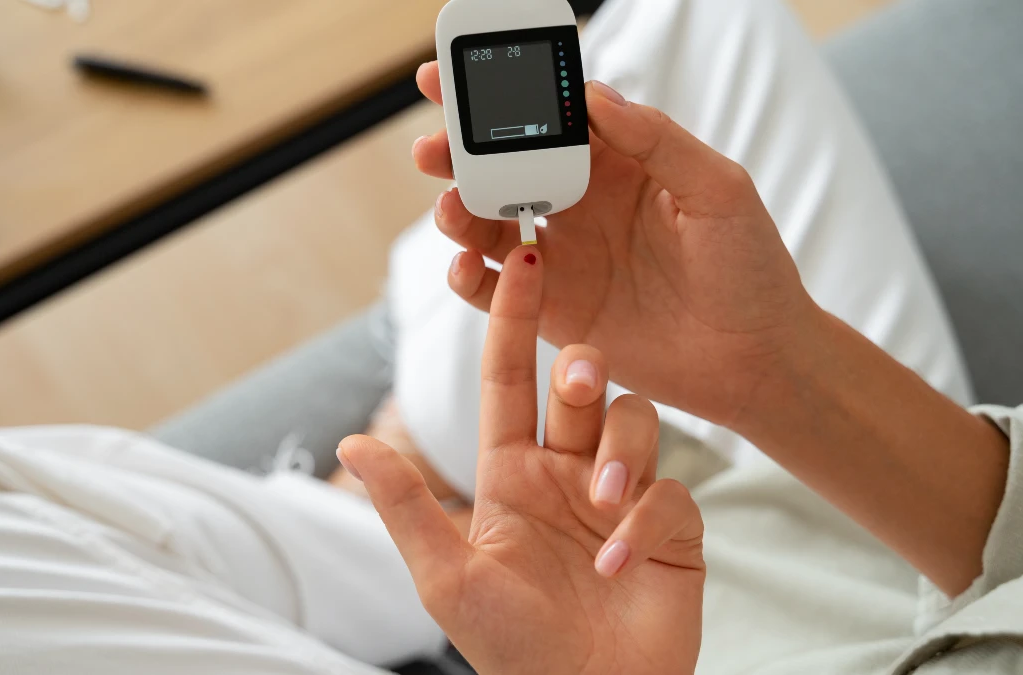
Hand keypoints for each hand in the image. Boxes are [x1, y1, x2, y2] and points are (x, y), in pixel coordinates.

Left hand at [338, 247, 704, 674]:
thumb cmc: (511, 648)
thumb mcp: (447, 576)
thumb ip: (406, 505)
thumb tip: (351, 442)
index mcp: (511, 473)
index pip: (509, 380)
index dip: (512, 320)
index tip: (524, 259)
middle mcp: (567, 474)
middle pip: (582, 387)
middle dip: (581, 370)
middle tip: (576, 380)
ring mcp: (620, 498)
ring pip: (634, 422)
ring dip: (620, 454)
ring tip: (601, 511)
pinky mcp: (671, 529)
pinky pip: (671, 494)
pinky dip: (647, 523)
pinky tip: (621, 565)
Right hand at [413, 63, 815, 427]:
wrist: (755, 361)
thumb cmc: (750, 269)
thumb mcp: (719, 191)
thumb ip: (658, 141)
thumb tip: (595, 95)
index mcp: (618, 164)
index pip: (552, 118)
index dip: (505, 96)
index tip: (459, 77)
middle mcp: (580, 205)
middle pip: (504, 167)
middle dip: (460, 151)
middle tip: (432, 147)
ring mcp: (562, 257)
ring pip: (488, 224)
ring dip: (458, 210)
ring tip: (451, 207)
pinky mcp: (551, 310)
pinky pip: (493, 289)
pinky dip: (467, 275)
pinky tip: (464, 263)